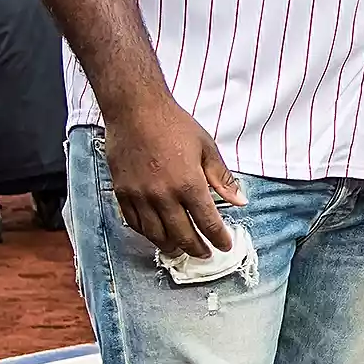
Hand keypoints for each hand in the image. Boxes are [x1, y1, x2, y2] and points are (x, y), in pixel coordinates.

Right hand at [104, 97, 245, 259]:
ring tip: (180, 250)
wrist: (135, 109)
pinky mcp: (123, 193)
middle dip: (197, 249)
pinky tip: (156, 234)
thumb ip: (222, 178)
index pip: (208, 223)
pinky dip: (147, 233)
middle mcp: (164, 195)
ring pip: (156, 235)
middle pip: (183, 235)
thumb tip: (240, 201)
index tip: (224, 245)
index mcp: (189, 184)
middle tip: (204, 254)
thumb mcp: (206, 147)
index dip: (219, 239)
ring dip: (171, 246)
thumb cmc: (174, 124)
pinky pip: (135, 223)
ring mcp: (141, 196)